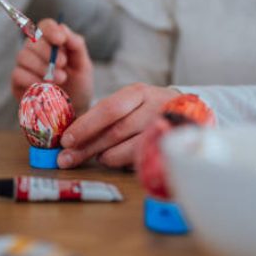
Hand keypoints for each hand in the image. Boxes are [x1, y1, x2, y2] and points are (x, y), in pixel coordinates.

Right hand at [11, 18, 93, 114]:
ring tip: (60, 79)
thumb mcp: (83, 65)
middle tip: (63, 65)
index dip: (50, 30)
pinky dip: (32, 80)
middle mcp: (35, 51)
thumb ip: (77, 46)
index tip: (60, 40)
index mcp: (51, 42)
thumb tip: (64, 30)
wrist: (74, 110)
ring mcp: (25, 66)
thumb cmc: (79, 85)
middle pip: (32, 40)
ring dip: (42, 67)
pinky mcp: (18, 83)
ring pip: (23, 56)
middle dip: (48, 52)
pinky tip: (46, 87)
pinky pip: (18, 74)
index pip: (44, 26)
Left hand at [57, 84, 179, 168]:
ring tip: (97, 157)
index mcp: (138, 92)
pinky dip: (125, 163)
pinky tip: (117, 160)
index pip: (109, 108)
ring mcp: (165, 128)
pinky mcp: (171, 146)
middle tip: (66, 159)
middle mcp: (154, 107)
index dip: (86, 125)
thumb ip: (105, 116)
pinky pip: (142, 159)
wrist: (189, 113)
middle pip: (116, 130)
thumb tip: (71, 138)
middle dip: (88, 147)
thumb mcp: (129, 103)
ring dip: (107, 156)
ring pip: (129, 148)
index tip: (66, 140)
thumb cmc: (148, 110)